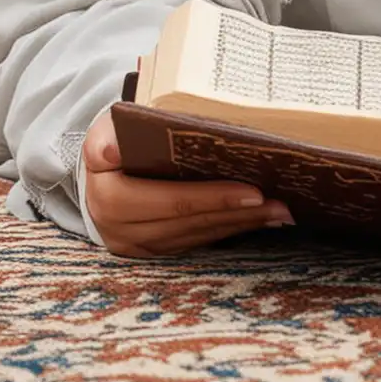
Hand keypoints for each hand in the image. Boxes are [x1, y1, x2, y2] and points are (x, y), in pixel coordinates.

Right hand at [81, 106, 295, 257]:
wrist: (100, 167)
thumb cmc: (113, 139)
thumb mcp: (105, 130)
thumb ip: (108, 136)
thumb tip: (111, 148)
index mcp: (109, 198)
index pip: (171, 201)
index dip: (213, 198)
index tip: (253, 191)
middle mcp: (119, 230)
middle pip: (189, 223)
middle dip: (237, 213)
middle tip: (280, 203)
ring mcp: (135, 245)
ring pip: (195, 235)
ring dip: (240, 225)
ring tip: (279, 212)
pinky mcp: (150, 251)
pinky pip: (194, 241)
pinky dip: (227, 230)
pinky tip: (256, 220)